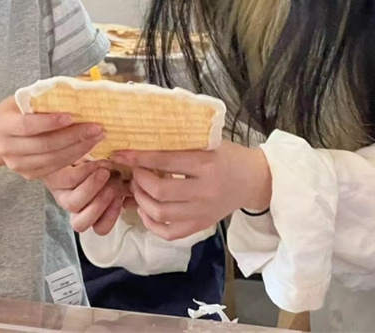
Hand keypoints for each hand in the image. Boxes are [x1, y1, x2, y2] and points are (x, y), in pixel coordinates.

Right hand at [0, 96, 103, 178]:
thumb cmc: (13, 112)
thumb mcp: (21, 100)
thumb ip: (43, 97)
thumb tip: (76, 88)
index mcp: (3, 126)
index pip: (28, 126)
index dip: (50, 122)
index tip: (71, 116)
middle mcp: (8, 148)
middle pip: (45, 145)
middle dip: (74, 136)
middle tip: (96, 127)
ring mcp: (18, 165)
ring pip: (53, 159)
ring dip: (79, 148)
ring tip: (97, 136)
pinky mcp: (29, 174)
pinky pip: (55, 168)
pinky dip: (74, 158)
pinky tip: (88, 147)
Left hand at [43, 161, 130, 234]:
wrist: (74, 143)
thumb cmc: (98, 160)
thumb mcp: (115, 175)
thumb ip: (124, 186)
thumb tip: (135, 191)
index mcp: (90, 210)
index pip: (99, 229)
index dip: (111, 217)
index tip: (121, 199)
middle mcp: (74, 206)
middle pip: (80, 225)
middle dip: (101, 205)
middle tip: (115, 184)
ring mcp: (60, 194)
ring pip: (72, 205)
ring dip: (93, 189)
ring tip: (106, 172)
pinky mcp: (53, 177)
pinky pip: (70, 180)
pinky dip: (88, 170)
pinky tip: (97, 161)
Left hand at [112, 140, 270, 239]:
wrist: (253, 180)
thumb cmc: (228, 156)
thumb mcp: (208, 142)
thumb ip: (180, 145)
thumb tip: (143, 142)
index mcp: (206, 164)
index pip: (165, 161)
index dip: (139, 158)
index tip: (121, 153)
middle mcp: (204, 191)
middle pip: (159, 192)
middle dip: (139, 180)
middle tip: (134, 171)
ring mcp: (202, 212)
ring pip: (160, 214)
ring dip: (141, 200)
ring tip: (138, 188)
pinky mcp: (201, 225)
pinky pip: (169, 233)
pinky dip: (151, 224)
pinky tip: (145, 210)